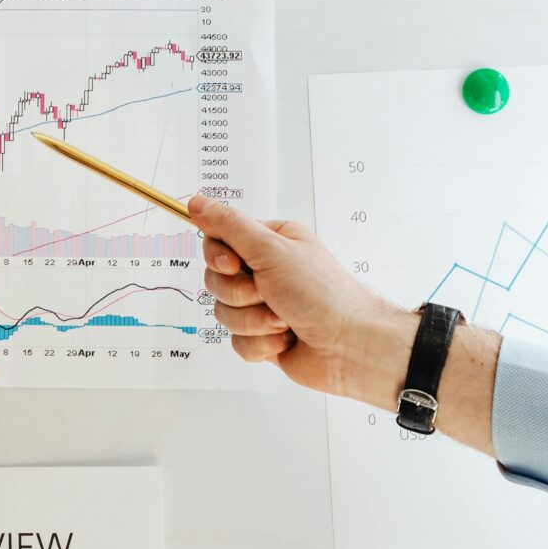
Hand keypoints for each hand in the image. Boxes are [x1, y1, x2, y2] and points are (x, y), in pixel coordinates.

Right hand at [188, 199, 414, 407]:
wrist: (351, 347)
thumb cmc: (322, 294)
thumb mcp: (271, 249)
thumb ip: (229, 225)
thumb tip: (196, 202)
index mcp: (270, 242)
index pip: (218, 241)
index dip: (219, 257)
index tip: (235, 265)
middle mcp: (266, 271)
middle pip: (216, 280)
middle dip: (240, 294)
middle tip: (267, 294)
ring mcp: (264, 306)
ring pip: (224, 313)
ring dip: (253, 321)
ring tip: (283, 321)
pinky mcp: (264, 337)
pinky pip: (237, 341)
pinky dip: (260, 344)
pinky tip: (285, 340)